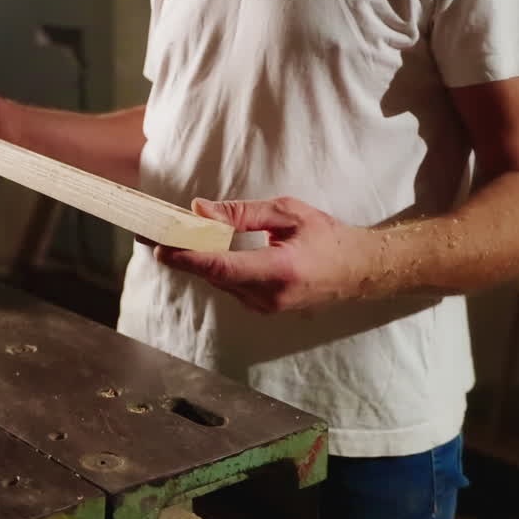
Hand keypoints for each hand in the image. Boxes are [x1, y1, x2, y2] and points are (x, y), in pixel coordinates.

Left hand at [154, 196, 379, 312]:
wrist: (358, 271)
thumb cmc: (327, 237)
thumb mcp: (287, 213)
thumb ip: (242, 213)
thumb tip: (200, 210)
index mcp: (279, 270)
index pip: (222, 267)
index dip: (187, 258)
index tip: (160, 247)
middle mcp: (270, 296)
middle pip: (214, 274)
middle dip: (187, 253)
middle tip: (160, 229)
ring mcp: (266, 307)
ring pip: (219, 281)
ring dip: (201, 259)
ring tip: (181, 235)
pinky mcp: (263, 308)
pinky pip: (230, 286)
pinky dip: (216, 268)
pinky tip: (209, 249)